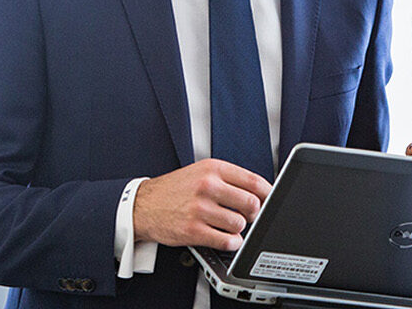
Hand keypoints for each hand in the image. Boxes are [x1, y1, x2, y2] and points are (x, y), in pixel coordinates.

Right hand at [133, 158, 271, 250]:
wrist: (142, 205)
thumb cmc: (174, 190)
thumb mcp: (201, 173)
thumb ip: (229, 180)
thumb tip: (260, 193)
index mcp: (213, 169)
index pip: (253, 181)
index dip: (267, 194)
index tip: (269, 201)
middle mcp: (207, 186)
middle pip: (251, 203)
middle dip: (254, 213)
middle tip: (248, 216)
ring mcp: (200, 209)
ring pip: (240, 224)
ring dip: (239, 229)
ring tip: (229, 226)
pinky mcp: (193, 230)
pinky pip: (227, 241)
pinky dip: (232, 243)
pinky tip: (225, 238)